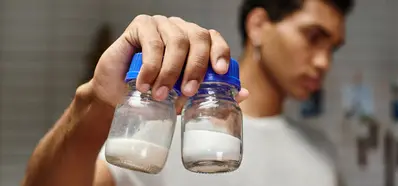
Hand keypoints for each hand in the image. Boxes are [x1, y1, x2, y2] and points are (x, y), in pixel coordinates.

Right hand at [85, 14, 248, 108]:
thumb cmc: (156, 93)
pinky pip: (152, 42)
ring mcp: (162, 24)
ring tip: (162, 94)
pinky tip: (144, 84)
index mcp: (197, 42)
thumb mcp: (186, 97)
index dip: (220, 52)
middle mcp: (182, 29)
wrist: (117, 95)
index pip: (215, 39)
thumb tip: (244, 94)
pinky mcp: (141, 25)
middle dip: (196, 67)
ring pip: (176, 42)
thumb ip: (213, 93)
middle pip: (198, 38)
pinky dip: (151, 67)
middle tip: (188, 92)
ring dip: (170, 71)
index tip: (221, 72)